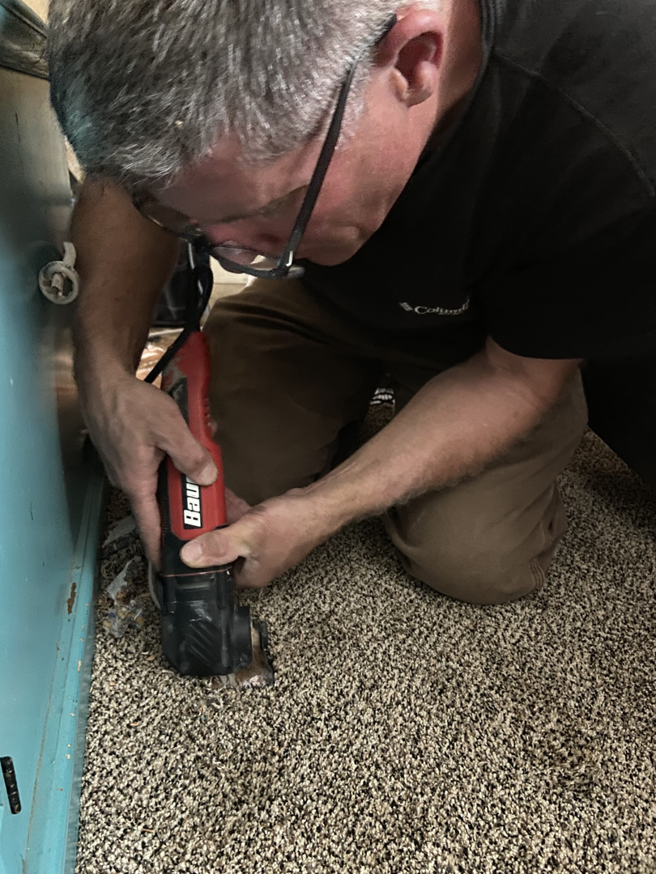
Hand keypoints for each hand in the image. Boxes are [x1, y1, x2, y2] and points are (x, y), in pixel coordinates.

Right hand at [80, 371, 217, 564]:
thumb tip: (207, 478)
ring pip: (163, 482)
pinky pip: (158, 465)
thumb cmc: (130, 404)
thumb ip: (191, 456)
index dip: (162, 548)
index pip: (151, 527)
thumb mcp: (170, 429)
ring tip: (207, 464)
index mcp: (136, 482)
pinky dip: (175, 460)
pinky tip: (191, 443)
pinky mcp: (131, 453)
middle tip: (216, 507)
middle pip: (164, 504)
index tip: (173, 567)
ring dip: (185, 476)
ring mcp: (129, 466)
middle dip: (190, 505)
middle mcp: (130, 480)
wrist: (103, 381)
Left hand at [179, 490, 334, 587]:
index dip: (196, 559)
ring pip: (230, 538)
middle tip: (189, 519)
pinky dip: (233, 514)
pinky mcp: (267, 533)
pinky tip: (224, 499)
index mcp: (250, 575)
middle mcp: (255, 566)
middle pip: (220, 555)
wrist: (321, 506)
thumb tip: (188, 558)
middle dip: (205, 536)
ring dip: (218, 522)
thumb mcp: (248, 533)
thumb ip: (218, 545)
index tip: (181, 541)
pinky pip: (242, 526)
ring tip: (204, 506)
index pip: (213, 576)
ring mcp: (261, 549)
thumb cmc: (292, 524)